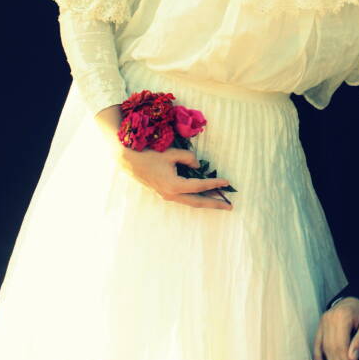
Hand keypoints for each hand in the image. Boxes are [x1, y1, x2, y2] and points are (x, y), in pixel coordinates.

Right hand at [119, 145, 234, 209]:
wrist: (128, 161)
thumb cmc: (149, 155)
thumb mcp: (172, 153)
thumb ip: (189, 158)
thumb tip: (198, 166)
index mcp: (174, 185)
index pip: (199, 186)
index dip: (214, 184)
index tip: (227, 182)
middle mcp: (171, 195)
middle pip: (198, 202)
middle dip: (215, 204)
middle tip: (230, 206)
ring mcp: (167, 196)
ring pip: (191, 201)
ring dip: (206, 201)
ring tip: (221, 201)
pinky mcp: (165, 194)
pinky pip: (184, 198)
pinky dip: (196, 197)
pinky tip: (204, 195)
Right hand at [313, 296, 358, 359]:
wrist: (355, 301)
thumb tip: (352, 358)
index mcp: (342, 317)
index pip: (341, 345)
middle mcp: (329, 319)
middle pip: (332, 349)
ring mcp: (322, 322)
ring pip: (324, 349)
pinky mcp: (320, 326)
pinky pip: (317, 344)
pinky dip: (318, 357)